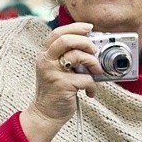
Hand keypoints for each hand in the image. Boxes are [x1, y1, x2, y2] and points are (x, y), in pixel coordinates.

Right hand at [20, 22, 100, 141]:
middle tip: (94, 50)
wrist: (46, 114)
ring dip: (93, 62)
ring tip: (96, 71)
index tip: (89, 28)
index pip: (58, 33)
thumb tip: (90, 45)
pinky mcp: (62, 85)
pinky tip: (90, 91)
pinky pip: (85, 78)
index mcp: (45, 54)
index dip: (75, 28)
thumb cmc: (55, 91)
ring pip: (77, 56)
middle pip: (66, 40)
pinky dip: (92, 85)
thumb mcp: (55, 69)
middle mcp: (46, 61)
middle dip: (85, 42)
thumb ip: (66, 56)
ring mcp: (53, 72)